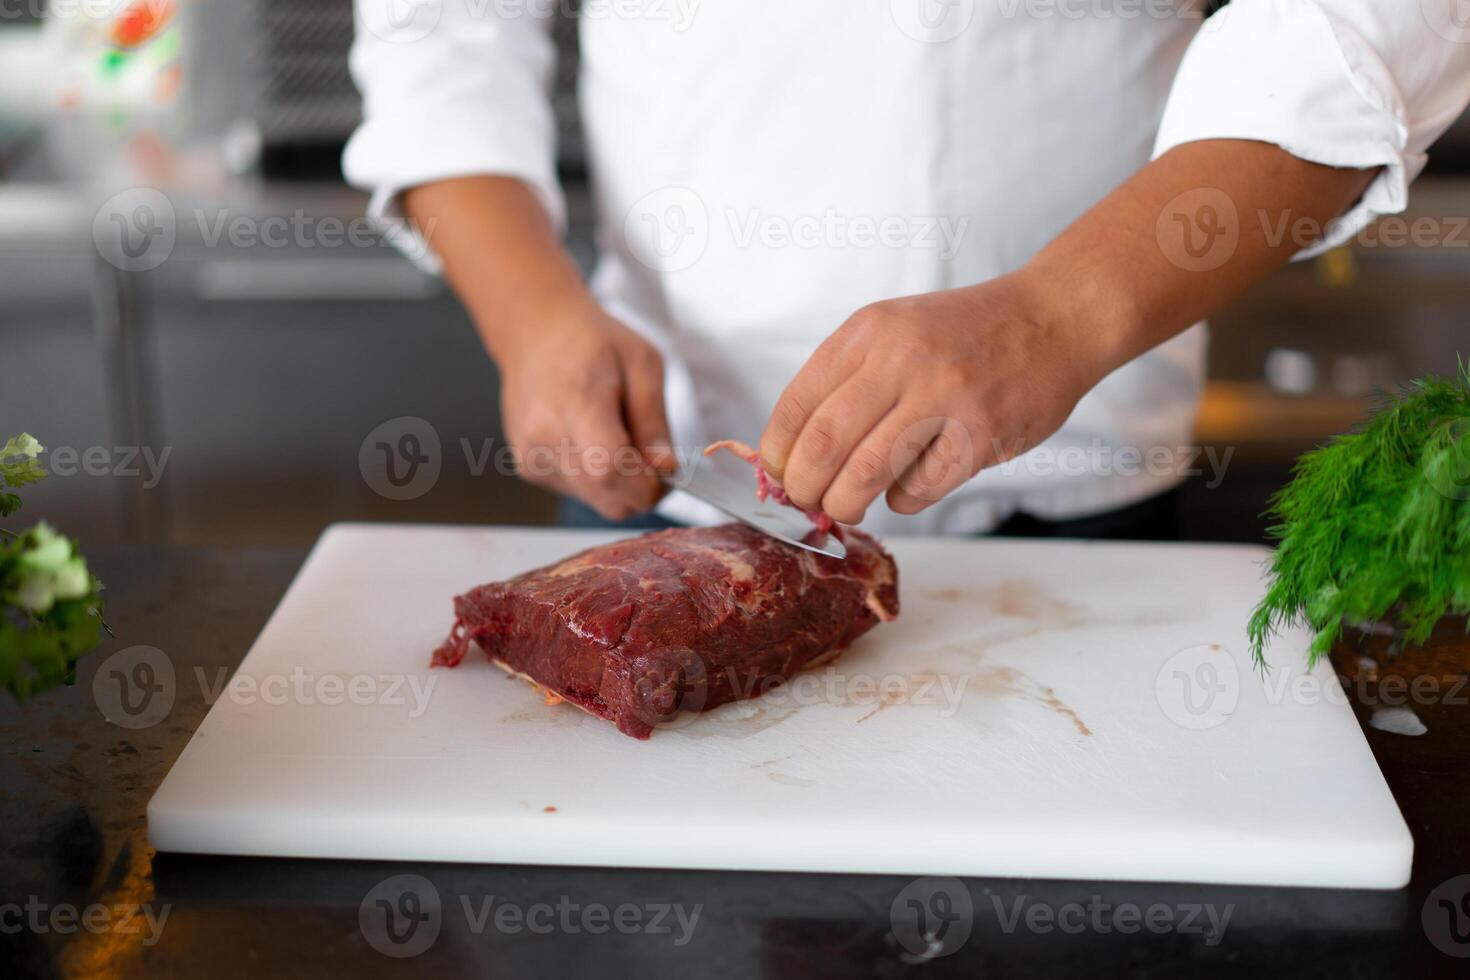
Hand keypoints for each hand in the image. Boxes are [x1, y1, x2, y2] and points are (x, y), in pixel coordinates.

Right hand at [498, 300, 673, 518]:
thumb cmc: (590, 341)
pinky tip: (590, 438)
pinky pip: (579, 492)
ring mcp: (532, 456)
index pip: (612, 470)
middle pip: (608, 499)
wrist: (535, 333)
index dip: (648, 484)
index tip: (667, 473)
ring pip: (597, 501)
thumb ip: (654, 421)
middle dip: (641, 489)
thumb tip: (666, 469)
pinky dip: (596, 477)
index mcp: (576, 404)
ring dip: (618, 482)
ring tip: (614, 434)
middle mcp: (545, 438)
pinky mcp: (528, 468)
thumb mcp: (642, 364)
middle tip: (649, 453)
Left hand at [758, 272, 1109, 523]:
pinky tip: (905, 489)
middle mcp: (902, 359)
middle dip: (803, 488)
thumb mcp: (896, 330)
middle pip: (824, 444)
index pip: (798, 403)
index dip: (777, 452)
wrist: (1052, 318)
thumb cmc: (965, 334)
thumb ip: (847, 379)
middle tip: (805, 503)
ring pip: (866, 474)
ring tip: (846, 508)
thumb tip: (794, 454)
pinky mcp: (979, 434)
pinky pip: (918, 489)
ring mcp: (943, 396)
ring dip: (845, 504)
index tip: (777, 476)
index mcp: (870, 332)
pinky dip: (901, 501)